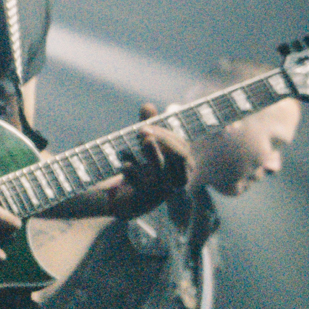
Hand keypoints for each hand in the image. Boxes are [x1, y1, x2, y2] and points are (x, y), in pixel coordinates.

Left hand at [73, 103, 190, 220]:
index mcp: (183, 165)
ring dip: (153, 154)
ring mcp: (163, 191)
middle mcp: (178, 179)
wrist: (126, 199)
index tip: (144, 125)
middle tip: (142, 130)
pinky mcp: (146, 201)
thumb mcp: (146, 144)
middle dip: (163, 141)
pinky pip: (144, 188)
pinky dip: (134, 174)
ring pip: (164, 173)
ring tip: (142, 141)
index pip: (181, 146)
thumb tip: (147, 106)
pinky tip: (125, 164)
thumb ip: (148, 125)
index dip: (165, 134)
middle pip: (180, 157)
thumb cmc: (142, 167)